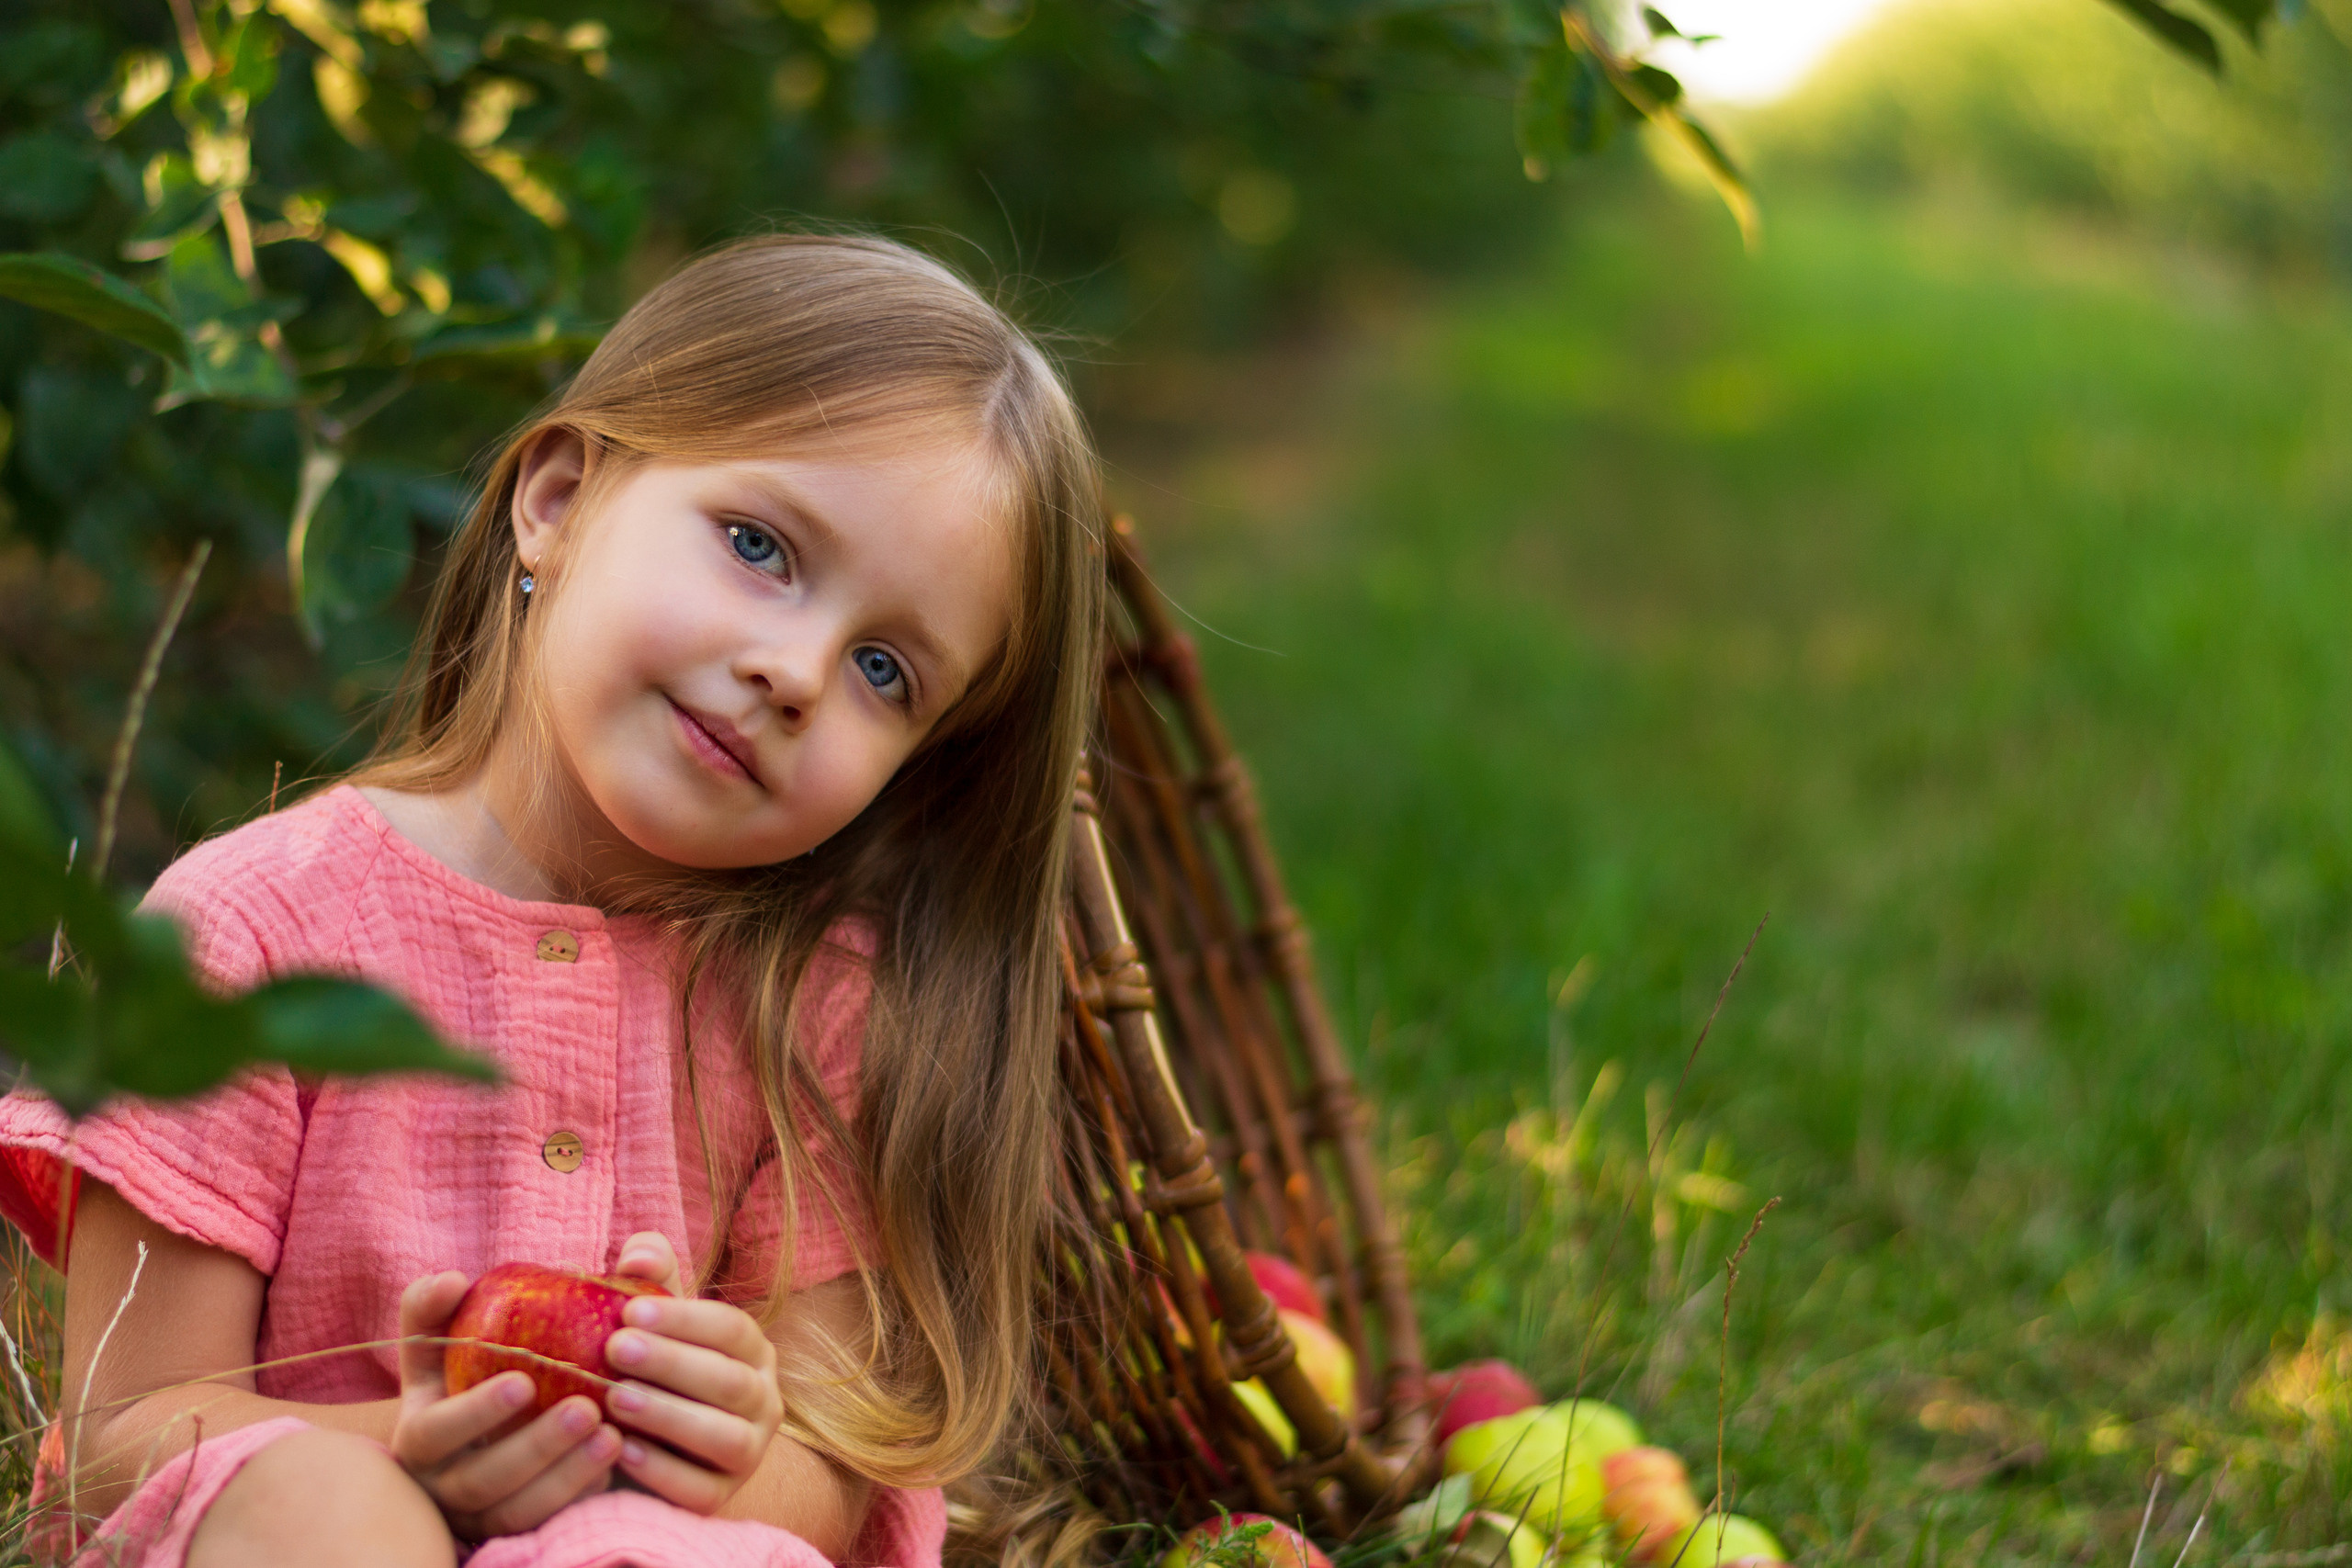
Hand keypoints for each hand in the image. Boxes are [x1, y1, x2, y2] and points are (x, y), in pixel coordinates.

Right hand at [389, 1270, 623, 1538]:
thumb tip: (452, 1278)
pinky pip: (544, 1524)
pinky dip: (578, 1494)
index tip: (523, 1380)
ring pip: (513, 1509)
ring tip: (612, 1435)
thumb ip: (458, 1296)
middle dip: (533, 1446)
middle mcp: (442, 1476)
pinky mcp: (511, 1528)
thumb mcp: (470, 1326)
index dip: (472, 1410)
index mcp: (423, 1426)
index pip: (434, 1427)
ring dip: (563, 1475)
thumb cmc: (493, 1355)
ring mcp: (474, 1511)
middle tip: (585, 1408)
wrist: (517, 1410)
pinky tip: (616, 1461)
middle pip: (478, 1478)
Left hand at [600, 1232, 783, 1513]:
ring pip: (724, 1437)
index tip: (631, 1310)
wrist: (652, 1446)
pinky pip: (701, 1489)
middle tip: (616, 1349)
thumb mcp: (652, 1321)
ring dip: (669, 1416)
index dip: (685, 1319)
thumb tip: (638, 1256)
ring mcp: (748, 1453)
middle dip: (672, 1363)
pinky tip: (623, 1451)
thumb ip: (649, 1277)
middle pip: (729, 1381)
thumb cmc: (650, 1368)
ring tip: (616, 1399)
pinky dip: (663, 1472)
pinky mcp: (720, 1499)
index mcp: (752, 1352)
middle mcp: (764, 1401)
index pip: (732, 1329)